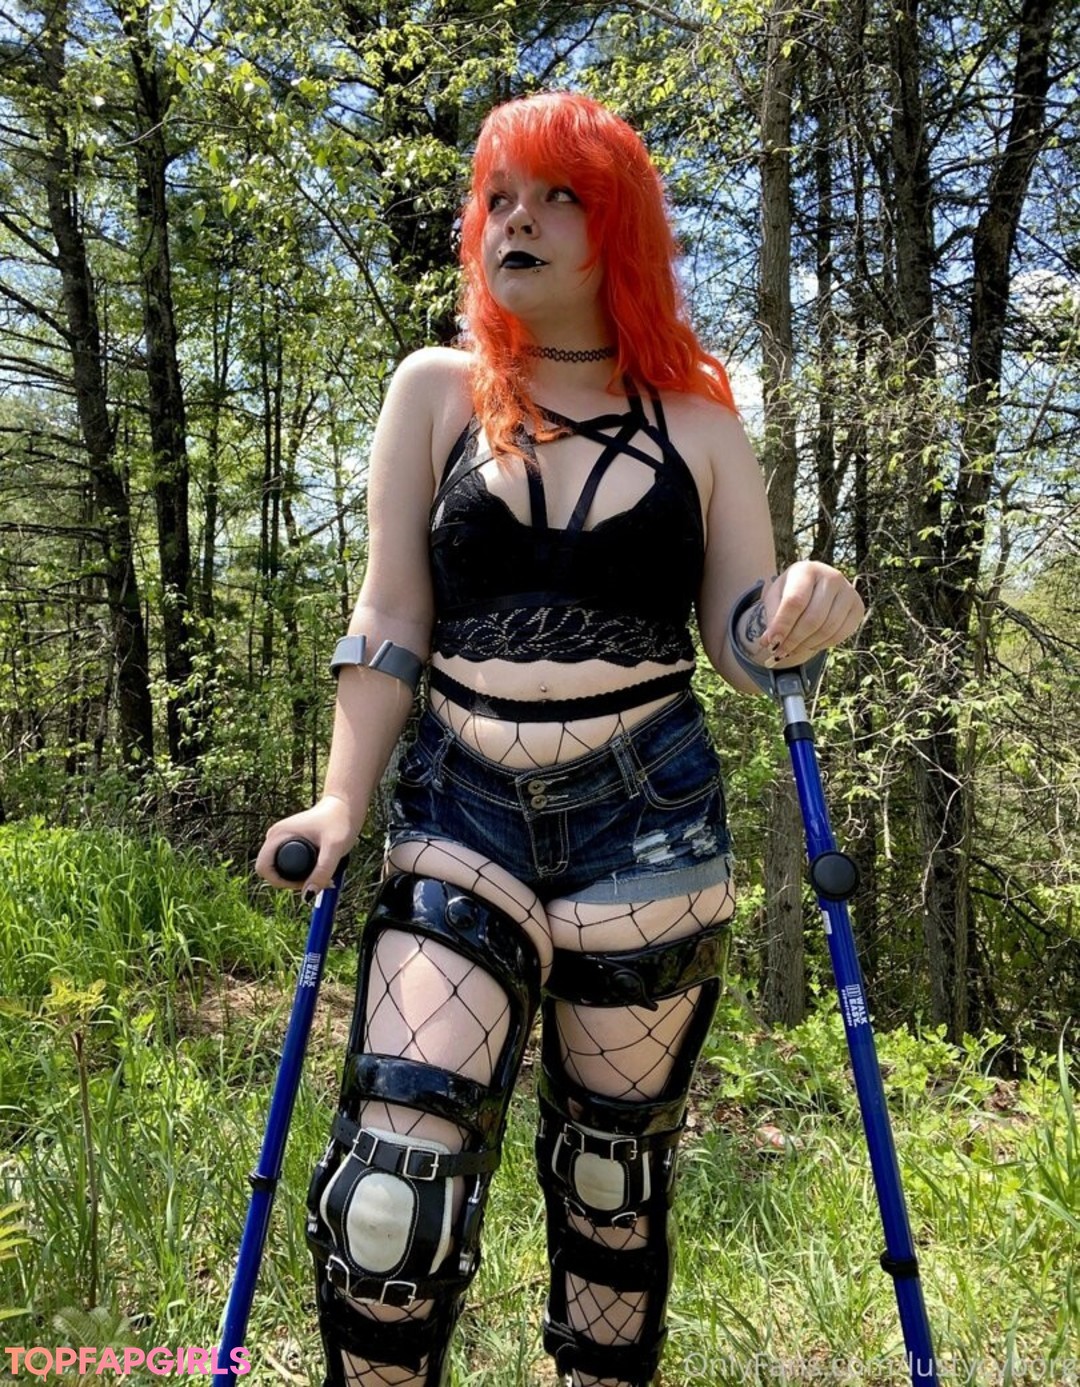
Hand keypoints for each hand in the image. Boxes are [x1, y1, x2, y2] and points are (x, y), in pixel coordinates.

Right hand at [254, 795, 356, 897]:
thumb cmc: (341, 820)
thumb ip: (322, 871)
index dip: (280, 883)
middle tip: (319, 883)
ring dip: (300, 879)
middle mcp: (276, 837)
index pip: (263, 868)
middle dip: (293, 883)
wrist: (346, 806)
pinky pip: (290, 865)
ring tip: (326, 878)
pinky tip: (323, 872)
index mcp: (278, 835)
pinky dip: (304, 873)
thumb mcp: (334, 848)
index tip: (305, 884)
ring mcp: (282, 840)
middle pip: (272, 872)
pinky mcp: (291, 843)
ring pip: (282, 870)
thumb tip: (307, 896)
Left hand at [742, 561, 863, 668]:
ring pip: (827, 629)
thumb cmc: (790, 592)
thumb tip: (769, 643)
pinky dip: (822, 645)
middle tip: (779, 652)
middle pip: (813, 618)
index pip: (795, 601)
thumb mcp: (775, 599)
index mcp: (807, 570)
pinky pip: (840, 634)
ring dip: (806, 645)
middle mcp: (832, 576)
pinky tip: (809, 644)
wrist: (814, 587)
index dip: (783, 625)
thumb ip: (772, 618)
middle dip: (794, 640)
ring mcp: (849, 591)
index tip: (771, 643)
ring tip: (791, 650)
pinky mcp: (858, 607)